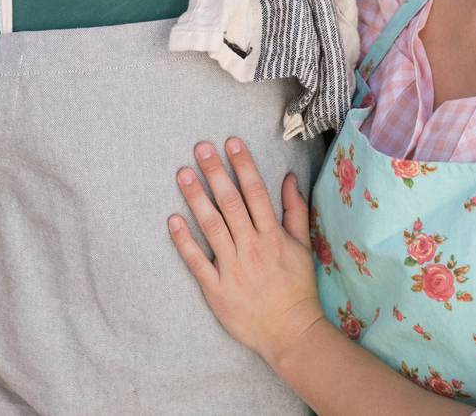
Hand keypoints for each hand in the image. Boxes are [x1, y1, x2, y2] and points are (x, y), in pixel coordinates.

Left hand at [168, 138, 325, 367]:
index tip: (230, 142)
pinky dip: (184, 241)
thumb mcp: (303, 246)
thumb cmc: (297, 288)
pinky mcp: (216, 289)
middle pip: (231, 204)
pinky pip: (197, 262)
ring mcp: (233, 269)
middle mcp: (252, 248)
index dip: (243, 165)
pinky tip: (172, 220)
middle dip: (215, 173)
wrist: (291, 332)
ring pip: (212, 227)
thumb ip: (296, 210)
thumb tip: (289, 177)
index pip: (256, 193)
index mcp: (273, 236)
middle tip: (200, 148)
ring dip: (197, 199)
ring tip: (183, 174)